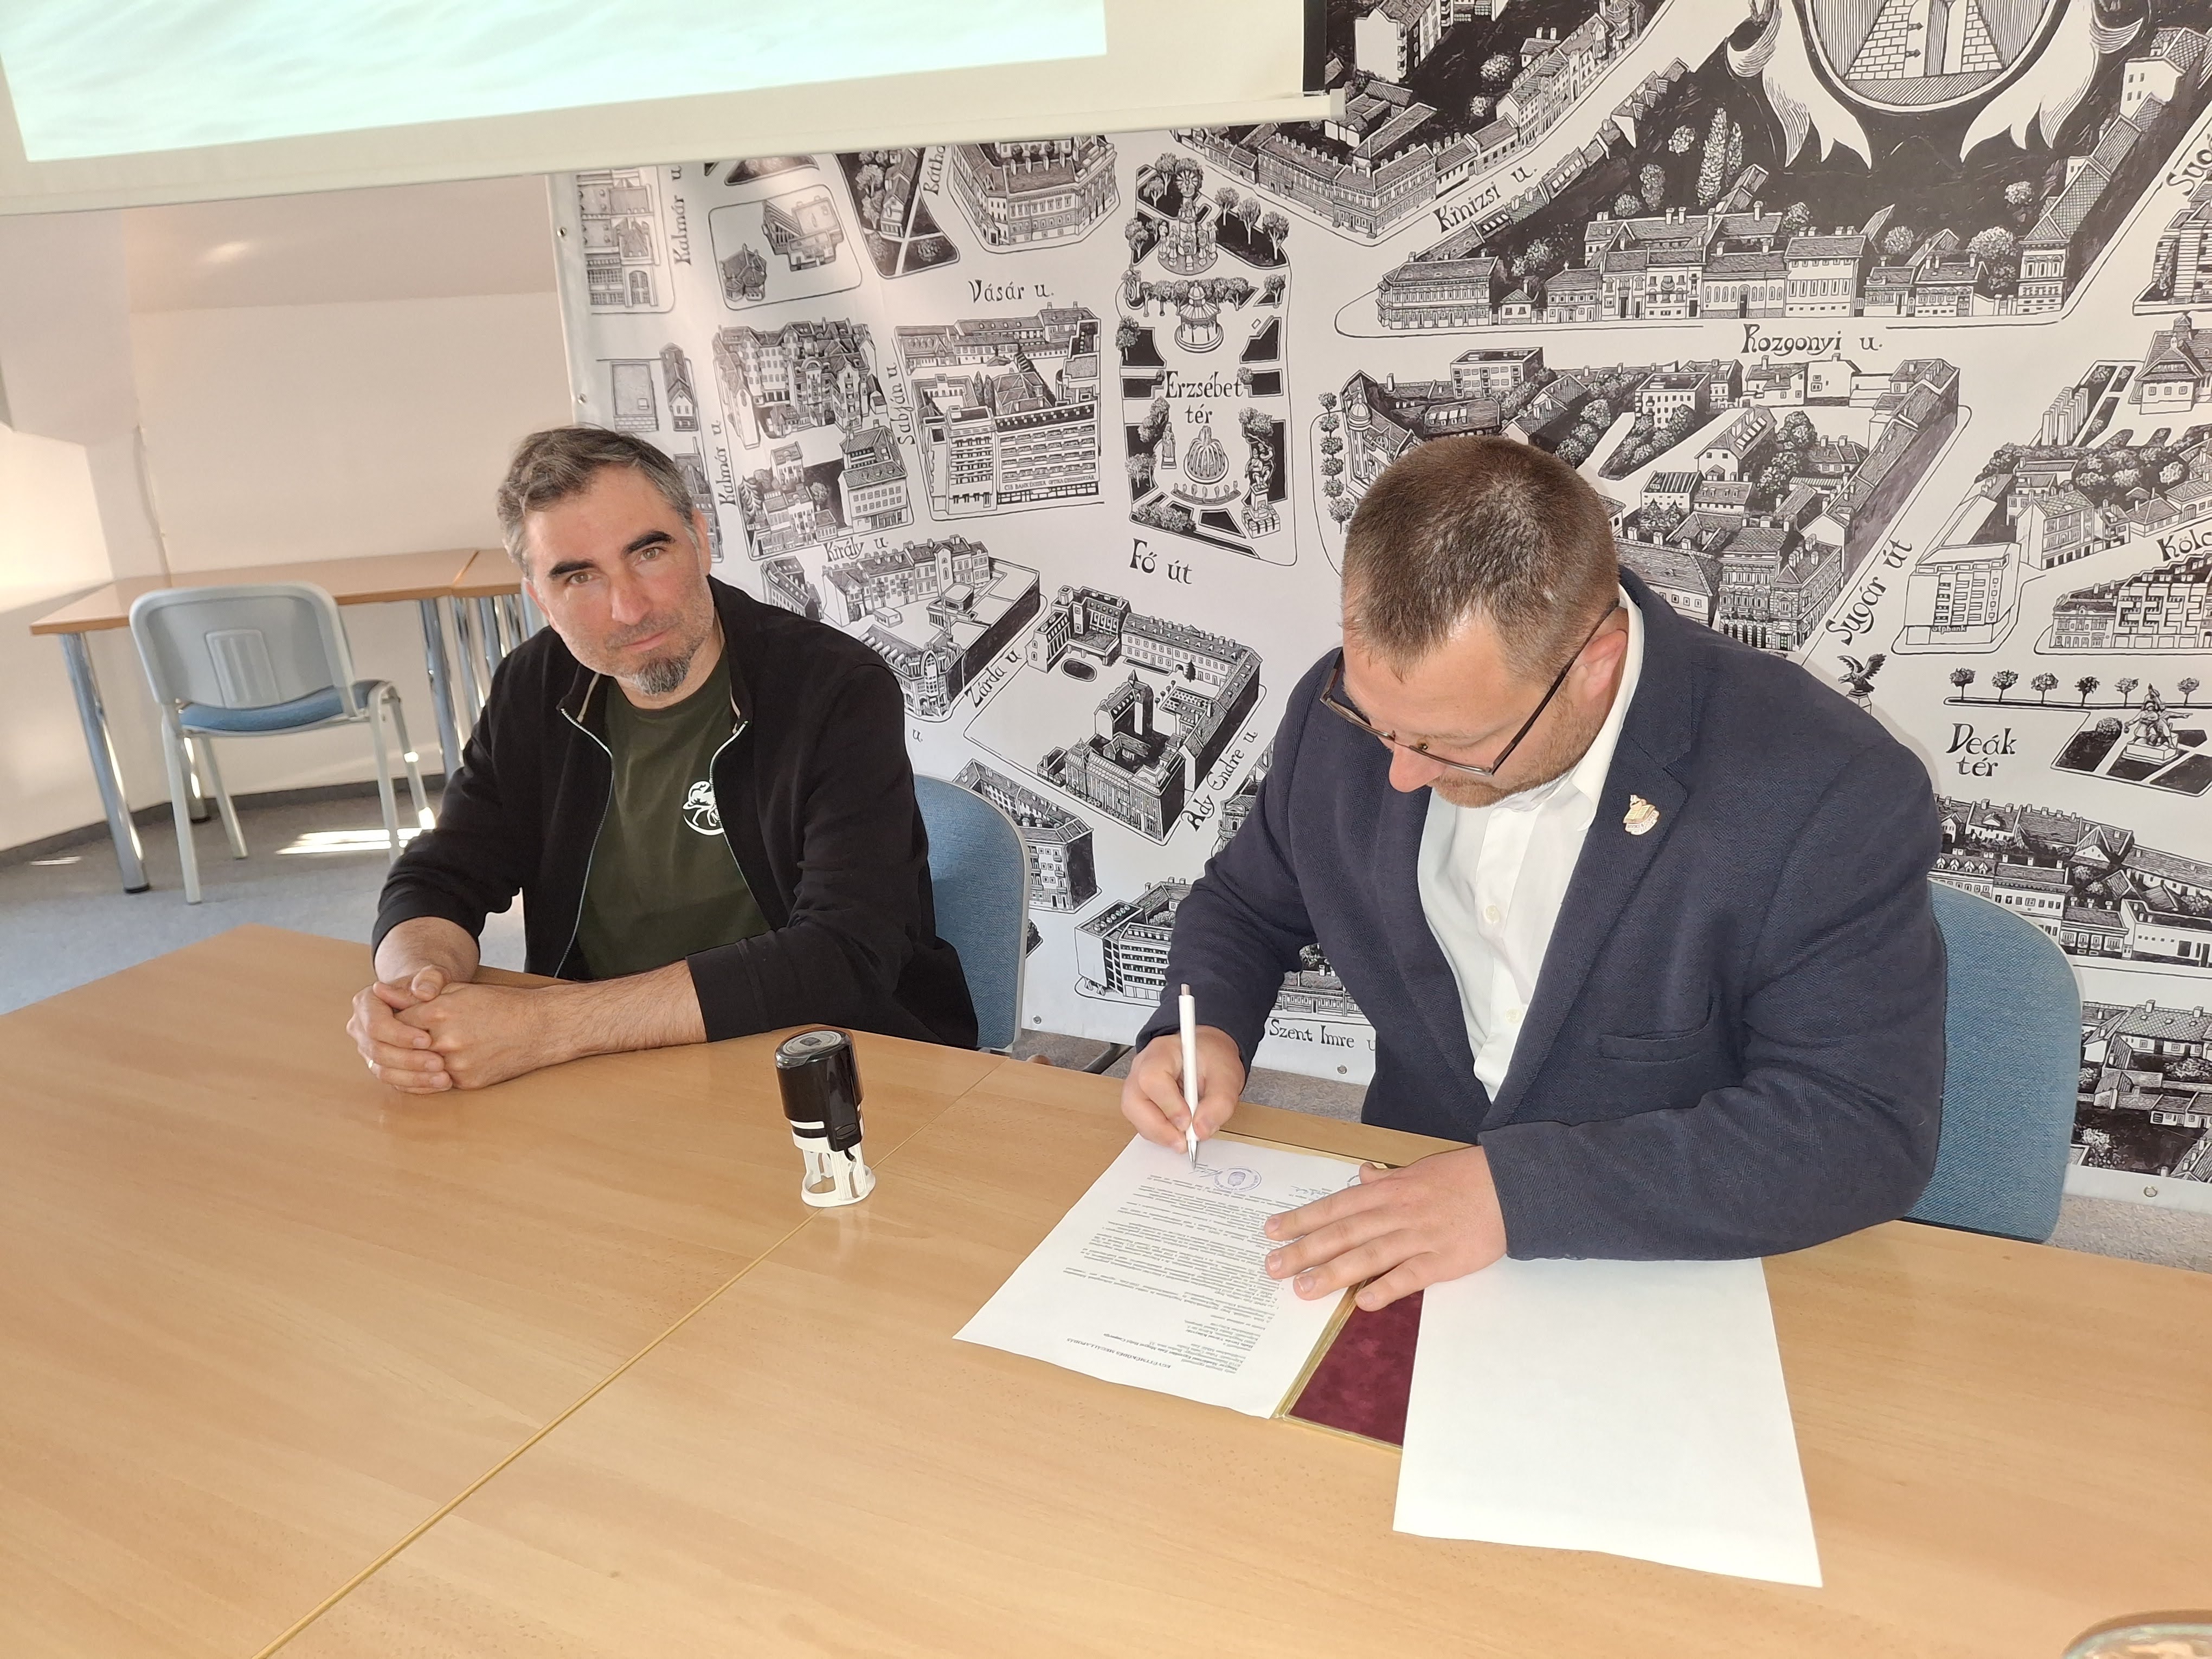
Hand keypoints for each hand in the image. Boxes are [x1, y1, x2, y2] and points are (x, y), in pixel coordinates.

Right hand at [348, 966, 453, 1092]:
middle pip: (377, 1051)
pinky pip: (394, 1081)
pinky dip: (416, 1085)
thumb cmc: (428, 985)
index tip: (428, 1039)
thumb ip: (430, 978)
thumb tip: (423, 991)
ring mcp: (368, 1049)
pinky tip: (439, 1083)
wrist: (425, 998)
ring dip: (414, 1077)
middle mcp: (360, 1027)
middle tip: (439, 1062)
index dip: (400, 1035)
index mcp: (365, 1003)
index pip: (376, 1025)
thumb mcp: (432, 976)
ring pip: (383, 1071)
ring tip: (444, 1078)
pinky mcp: (381, 1065)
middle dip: (409, 1059)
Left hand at [393, 981, 561, 1089]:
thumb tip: (380, 990)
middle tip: (404, 1039)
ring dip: (413, 1062)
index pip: (396, 1020)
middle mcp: (445, 1040)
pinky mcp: (467, 1081)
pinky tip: (439, 1065)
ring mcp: (456, 1064)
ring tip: (420, 1052)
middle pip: (402, 1048)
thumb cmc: (502, 1005)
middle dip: (400, 1044)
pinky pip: (437, 1083)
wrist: (541, 1027)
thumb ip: (416, 993)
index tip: (397, 1020)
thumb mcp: (459, 990)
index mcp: (440, 1012)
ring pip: (417, 1068)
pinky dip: (433, 1075)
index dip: (394, 1021)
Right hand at [1120, 1028, 1243, 1149]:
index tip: (1188, 1121)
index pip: (1152, 1078)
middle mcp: (1143, 1066)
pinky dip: (1159, 1133)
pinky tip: (1177, 1131)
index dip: (1169, 1104)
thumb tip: (1201, 1130)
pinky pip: (1141, 1122)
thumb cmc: (1213, 1059)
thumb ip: (1219, 1103)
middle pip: (1134, 1101)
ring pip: (1134, 1115)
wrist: (1208, 1057)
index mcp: (1163, 1051)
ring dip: (1159, 1133)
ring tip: (1184, 1137)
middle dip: (1158, 1128)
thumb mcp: (1227, 1077)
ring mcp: (1137, 1083)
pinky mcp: (1140, 1100)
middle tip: (1183, 1141)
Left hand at [1262, 1147, 1506, 1310]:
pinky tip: (1364, 1302)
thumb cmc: (1461, 1178)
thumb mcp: (1419, 1170)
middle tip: (1272, 1267)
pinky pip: (1410, 1276)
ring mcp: (1419, 1237)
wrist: (1508, 1186)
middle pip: (1343, 1232)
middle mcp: (1396, 1213)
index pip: (1335, 1207)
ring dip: (1334, 1273)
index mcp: (1388, 1191)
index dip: (1302, 1219)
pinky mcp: (1443, 1260)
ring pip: (1369, 1255)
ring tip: (1303, 1289)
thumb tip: (1361, 1175)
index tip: (1271, 1231)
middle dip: (1304, 1250)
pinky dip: (1387, 1288)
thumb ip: (1386, 1178)